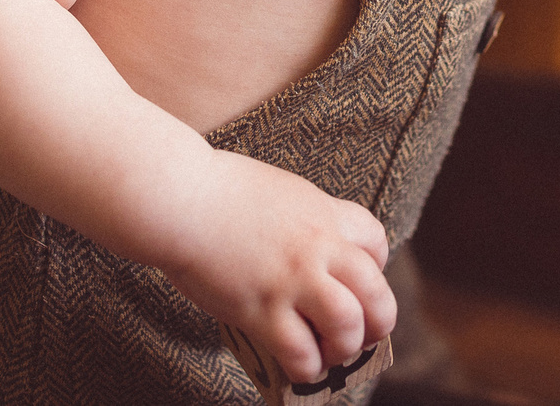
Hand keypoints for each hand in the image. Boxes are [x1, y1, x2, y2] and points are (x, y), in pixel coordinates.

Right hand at [157, 148, 395, 382]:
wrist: (181, 197)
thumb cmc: (221, 190)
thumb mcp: (284, 193)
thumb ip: (308, 222)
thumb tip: (315, 256)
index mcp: (326, 213)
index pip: (378, 245)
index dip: (375, 270)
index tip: (355, 284)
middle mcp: (319, 247)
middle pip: (377, 294)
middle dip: (378, 323)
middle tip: (361, 334)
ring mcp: (292, 280)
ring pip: (347, 326)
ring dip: (344, 348)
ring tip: (327, 351)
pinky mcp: (261, 310)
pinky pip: (300, 353)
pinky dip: (306, 368)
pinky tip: (297, 363)